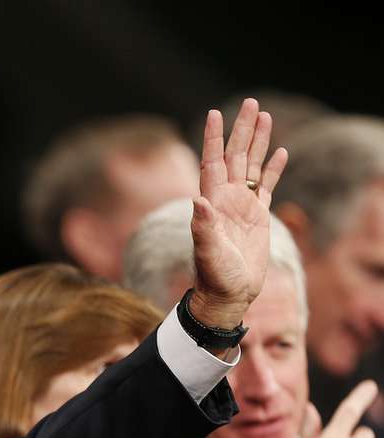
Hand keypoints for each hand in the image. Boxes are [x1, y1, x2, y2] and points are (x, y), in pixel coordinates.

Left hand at [188, 98, 288, 332]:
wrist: (228, 295)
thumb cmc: (214, 277)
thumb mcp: (208, 252)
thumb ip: (203, 227)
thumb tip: (198, 200)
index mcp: (211, 202)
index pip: (212, 162)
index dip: (213, 138)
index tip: (214, 113)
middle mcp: (225, 199)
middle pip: (234, 156)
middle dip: (241, 130)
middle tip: (250, 103)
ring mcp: (241, 206)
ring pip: (250, 166)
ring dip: (257, 142)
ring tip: (264, 116)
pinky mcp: (257, 217)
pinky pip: (265, 186)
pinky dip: (272, 168)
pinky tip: (280, 151)